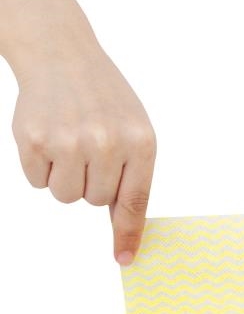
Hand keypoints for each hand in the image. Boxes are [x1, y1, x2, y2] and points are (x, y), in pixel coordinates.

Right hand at [11, 38, 155, 265]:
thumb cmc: (104, 100)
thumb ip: (132, 177)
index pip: (135, 202)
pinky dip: (40, 167)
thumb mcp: (135, 132)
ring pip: (66, 196)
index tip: (124, 259)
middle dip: (90, 183)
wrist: (61, 54)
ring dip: (65, 178)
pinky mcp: (32, 139)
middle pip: (95, 201)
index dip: (127, 234)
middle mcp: (106, 143)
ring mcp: (68, 141)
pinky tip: (48, 138)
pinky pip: (37, 182)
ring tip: (69, 144)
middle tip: (88, 150)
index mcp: (139, 143)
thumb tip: (124, 228)